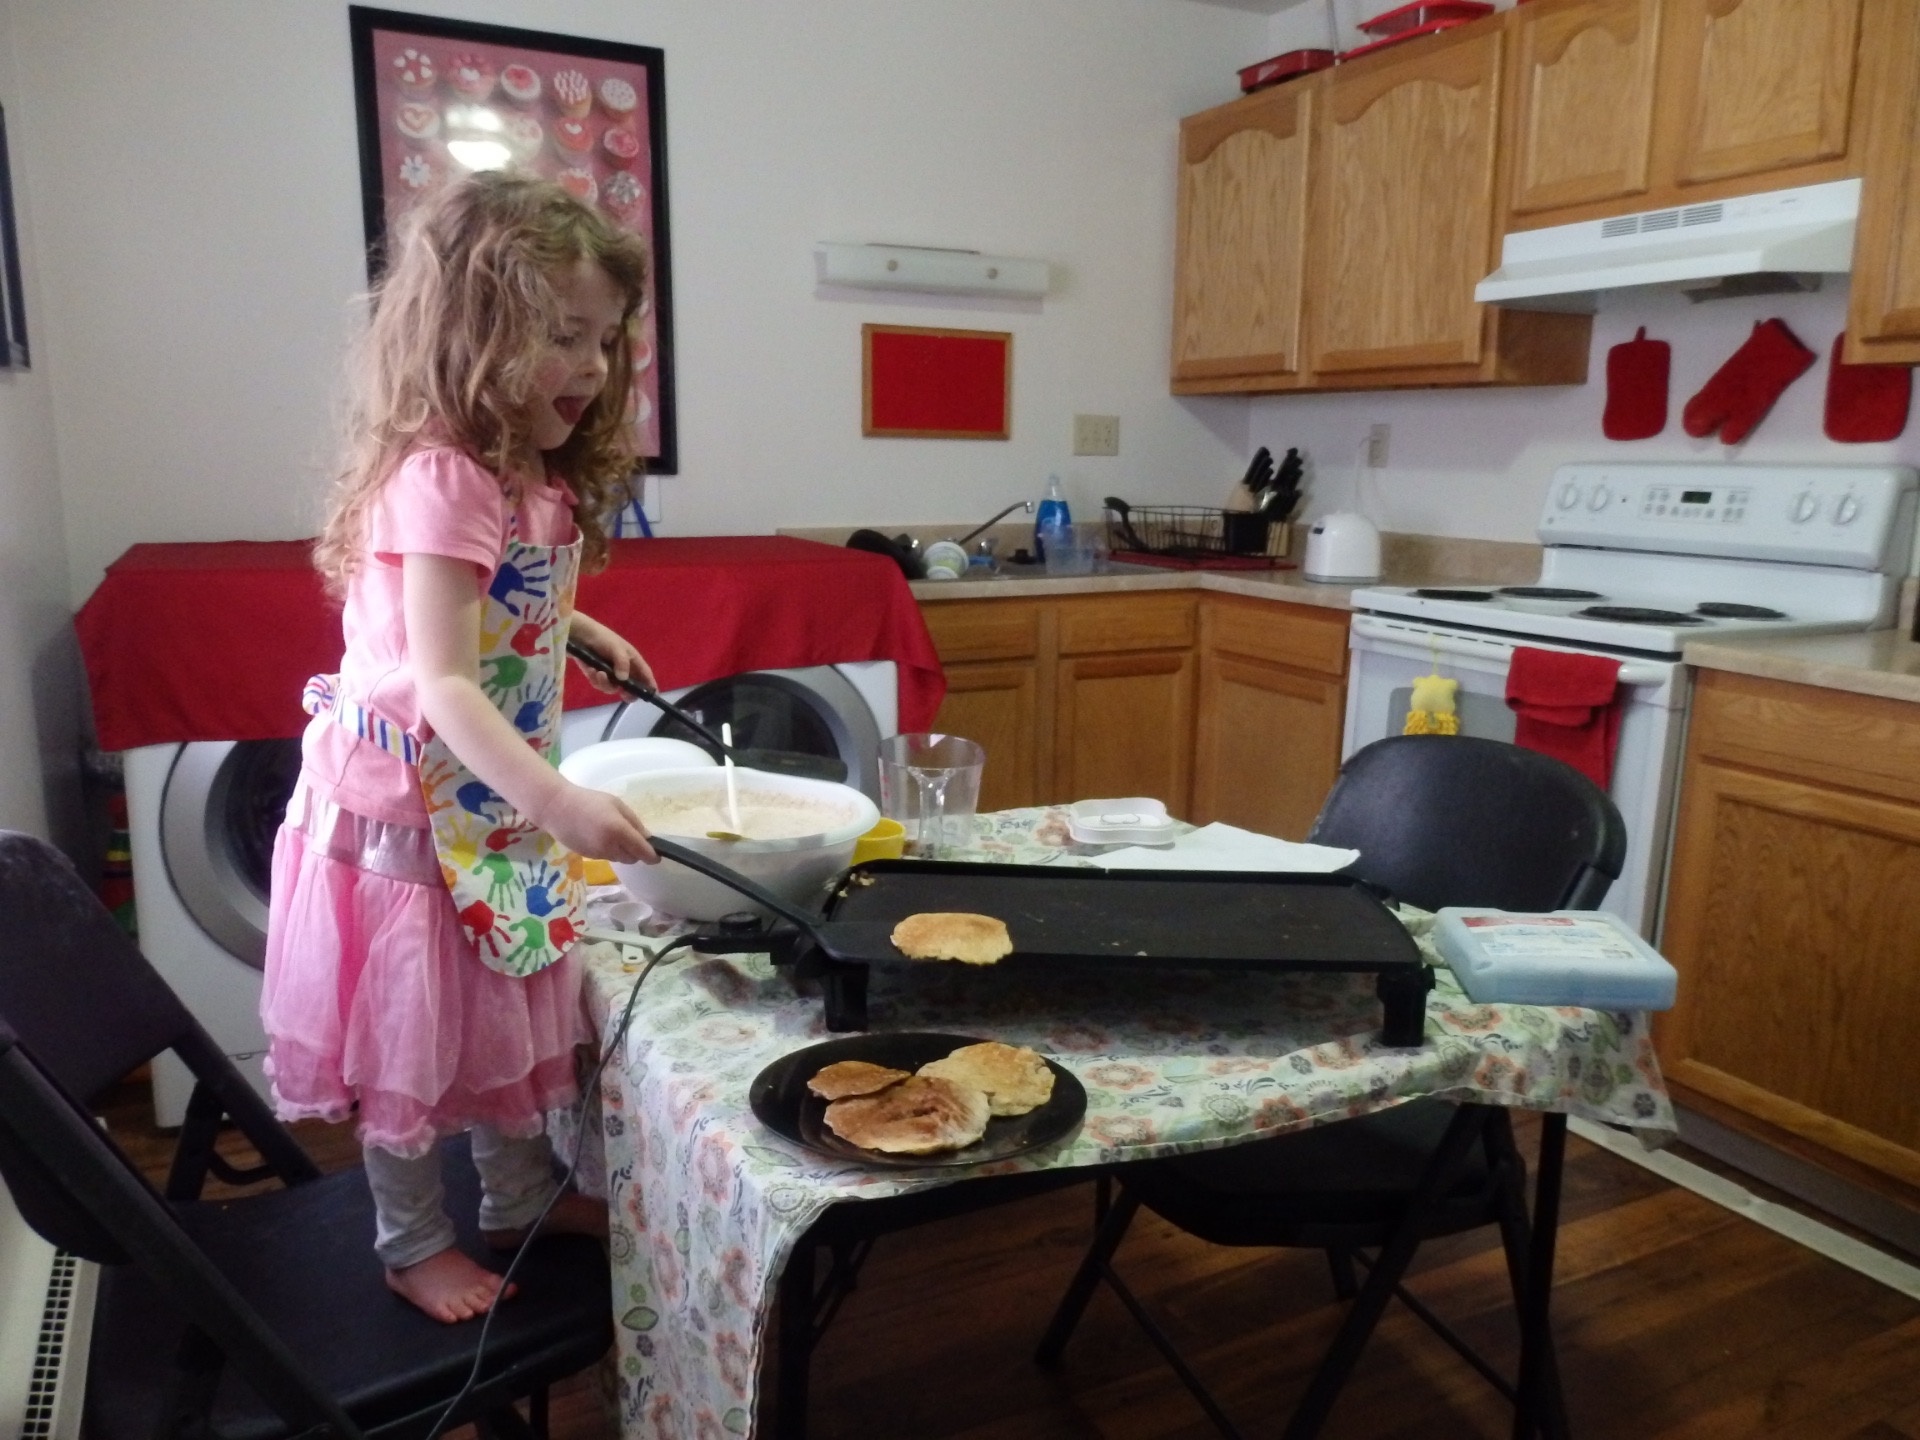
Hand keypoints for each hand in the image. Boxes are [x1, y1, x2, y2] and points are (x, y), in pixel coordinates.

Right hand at [538, 782, 657, 865]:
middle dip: (636, 852)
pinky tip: (599, 837)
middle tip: (631, 837)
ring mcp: (598, 854)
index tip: (657, 856)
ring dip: (622, 851)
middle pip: (632, 858)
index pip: (642, 851)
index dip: (652, 856)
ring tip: (612, 834)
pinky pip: (606, 857)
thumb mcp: (616, 804)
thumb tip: (647, 839)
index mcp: (619, 830)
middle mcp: (610, 846)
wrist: (556, 808)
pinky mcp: (588, 857)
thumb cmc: (589, 801)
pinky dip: (609, 851)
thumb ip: (634, 822)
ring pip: (619, 859)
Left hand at [571, 614, 655, 692]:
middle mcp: (622, 668)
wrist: (578, 635)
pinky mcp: (596, 675)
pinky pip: (599, 685)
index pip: (645, 674)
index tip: (653, 696)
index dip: (650, 685)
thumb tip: (624, 679)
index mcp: (632, 659)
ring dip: (606, 684)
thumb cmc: (601, 637)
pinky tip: (591, 670)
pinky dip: (595, 680)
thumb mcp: (615, 647)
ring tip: (598, 673)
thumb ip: (622, 663)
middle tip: (624, 694)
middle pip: (631, 687)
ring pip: (613, 688)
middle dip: (628, 692)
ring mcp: (609, 673)